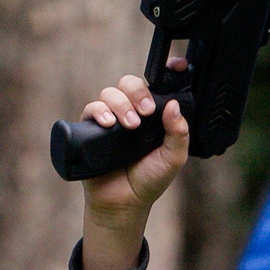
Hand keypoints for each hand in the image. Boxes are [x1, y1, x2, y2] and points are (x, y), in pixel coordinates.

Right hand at [78, 70, 188, 269]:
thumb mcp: (173, 158)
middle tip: (146, 111)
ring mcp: (111, 119)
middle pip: (130, 83)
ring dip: (121, 104)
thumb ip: (178, 133)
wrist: (124, 203)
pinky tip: (109, 123)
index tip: (176, 67)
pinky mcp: (92, 129)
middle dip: (138, 92)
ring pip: (110, 92)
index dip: (165, 72)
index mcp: (153, 116)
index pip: (156, 87)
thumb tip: (174, 105)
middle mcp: (131, 113)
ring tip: (129, 125)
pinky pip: (91, 108)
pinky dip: (100, 111)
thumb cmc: (149, 180)